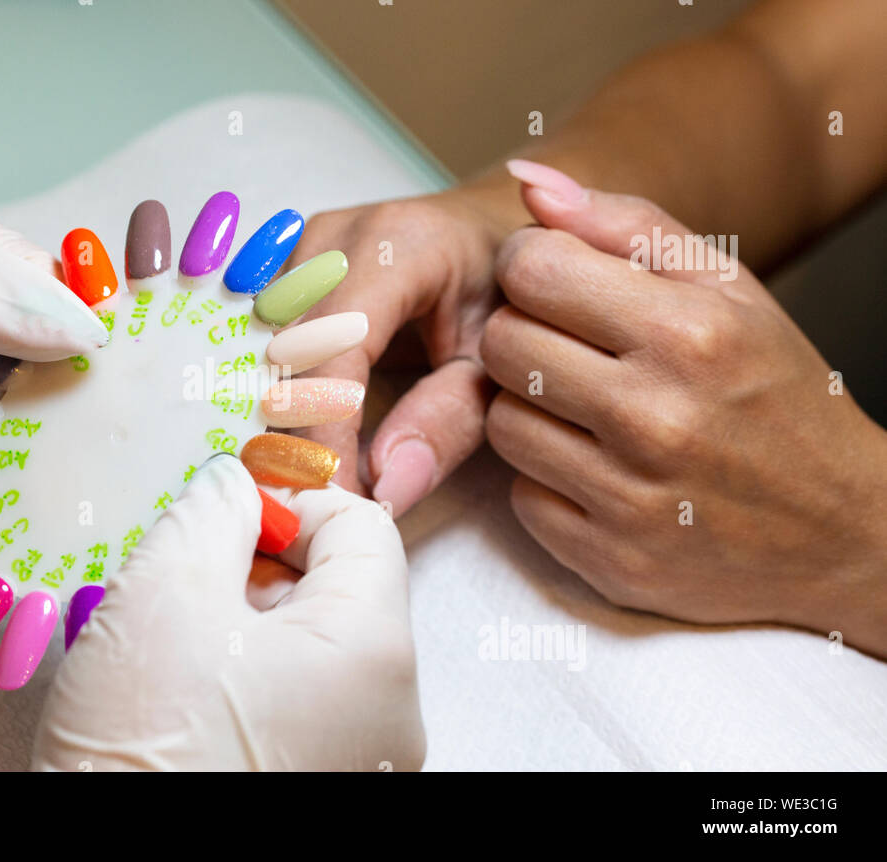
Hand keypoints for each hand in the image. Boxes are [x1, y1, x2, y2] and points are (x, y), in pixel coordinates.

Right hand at [32, 455, 424, 770]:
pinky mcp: (319, 792)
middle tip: (177, 575)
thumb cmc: (146, 746)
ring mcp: (359, 767)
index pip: (364, 525)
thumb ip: (211, 509)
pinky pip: (296, 708)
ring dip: (239, 623)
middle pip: (339, 590)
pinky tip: (177, 696)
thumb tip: (236, 482)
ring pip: (311, 651)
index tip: (222, 506)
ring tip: (165, 642)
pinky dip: (241, 681)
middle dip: (255, 563)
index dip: (291, 496)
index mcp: (377, 652)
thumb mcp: (166, 592)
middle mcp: (391, 716)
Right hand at [282, 186, 523, 515]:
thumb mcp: (497, 363)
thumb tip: (385, 490)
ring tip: (287, 478)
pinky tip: (271, 438)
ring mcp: (301, 249)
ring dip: (267, 414)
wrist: (495, 238)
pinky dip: (261, 391)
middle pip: (284, 348)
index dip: (325, 433)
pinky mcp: (284, 267)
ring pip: (259, 345)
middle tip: (304, 504)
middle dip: (288, 432)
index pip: (335, 351)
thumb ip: (449, 424)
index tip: (331, 499)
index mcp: (396, 246)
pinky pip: (254, 337)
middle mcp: (334, 237)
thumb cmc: (504, 297)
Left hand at [480, 165, 886, 654]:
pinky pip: (520, 495)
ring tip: (589, 411)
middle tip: (574, 351)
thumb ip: (626, 225)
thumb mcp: (730, 289)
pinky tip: (600, 471)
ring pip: (500, 423)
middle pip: (503, 346)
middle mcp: (656, 417)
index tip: (555, 285)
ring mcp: (631, 497)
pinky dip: (548, 480)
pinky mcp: (610, 559)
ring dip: (531, 411)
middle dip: (526, 337)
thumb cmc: (776, 393)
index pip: (531, 272)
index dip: (530, 270)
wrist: (842, 530)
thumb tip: (528, 183)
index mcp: (689, 333)